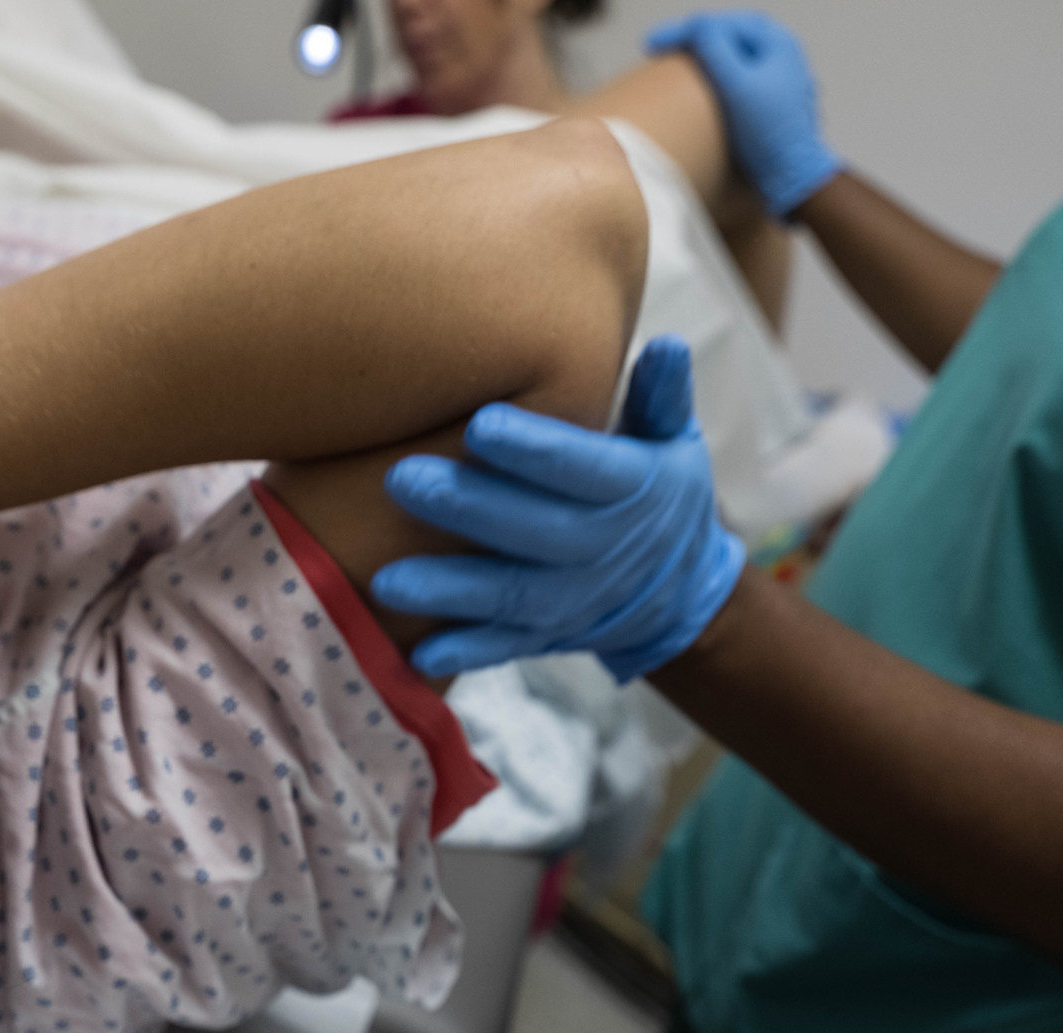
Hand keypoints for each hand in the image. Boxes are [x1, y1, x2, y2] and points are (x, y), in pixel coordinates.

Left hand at [371, 337, 744, 682]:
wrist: (676, 591)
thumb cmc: (655, 491)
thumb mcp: (673, 441)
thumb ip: (662, 397)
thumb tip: (665, 345)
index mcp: (630, 490)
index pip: (583, 469)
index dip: (536, 450)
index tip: (480, 424)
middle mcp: (599, 550)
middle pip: (534, 531)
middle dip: (469, 509)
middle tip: (401, 479)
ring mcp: (570, 601)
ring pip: (509, 596)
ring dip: (448, 592)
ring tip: (386, 581)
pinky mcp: (542, 636)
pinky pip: (503, 648)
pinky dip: (464, 654)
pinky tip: (417, 656)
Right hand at [647, 10, 841, 218]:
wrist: (791, 176)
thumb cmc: (767, 134)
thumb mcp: (736, 86)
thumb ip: (716, 50)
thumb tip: (694, 29)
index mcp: (778, 43)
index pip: (722, 25)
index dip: (683, 31)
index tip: (649, 44)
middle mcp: (781, 54)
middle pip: (729, 34)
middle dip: (694, 37)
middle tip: (660, 46)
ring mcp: (777, 76)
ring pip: (734, 53)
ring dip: (704, 54)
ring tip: (676, 60)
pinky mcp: (769, 99)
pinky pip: (738, 74)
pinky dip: (715, 73)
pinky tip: (701, 83)